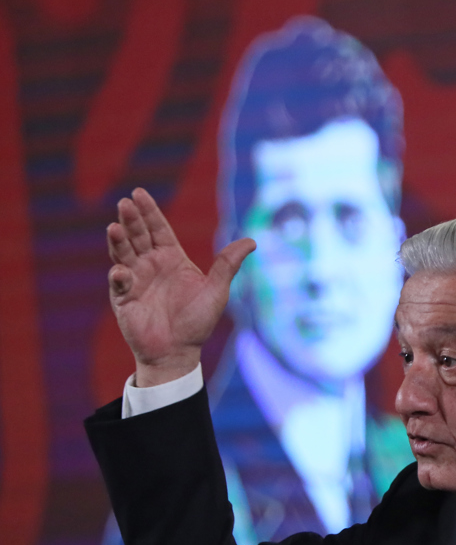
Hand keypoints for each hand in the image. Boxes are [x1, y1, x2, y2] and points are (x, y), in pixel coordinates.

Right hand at [106, 188, 254, 386]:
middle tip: (125, 203)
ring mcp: (135, 279)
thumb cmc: (198, 322)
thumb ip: (228, 264)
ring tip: (115, 227)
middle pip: (138, 235)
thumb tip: (252, 241)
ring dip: (118, 240)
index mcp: (172, 258)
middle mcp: (150, 264)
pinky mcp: (123, 298)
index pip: (157, 228)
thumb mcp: (217, 290)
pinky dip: (119, 276)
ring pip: (123, 253)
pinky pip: (118, 283)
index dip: (148, 211)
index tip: (138, 193)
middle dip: (131, 219)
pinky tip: (122, 271)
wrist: (179, 351)